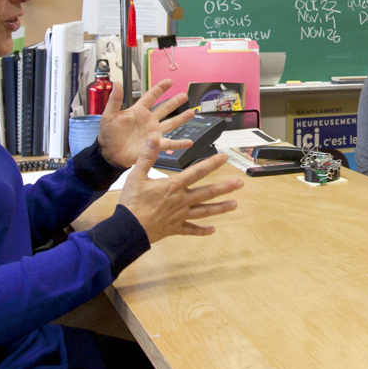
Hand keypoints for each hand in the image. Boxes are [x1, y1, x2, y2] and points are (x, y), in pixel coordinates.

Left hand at [97, 80, 193, 168]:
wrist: (109, 154)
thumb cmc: (107, 135)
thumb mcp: (109, 116)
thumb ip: (115, 100)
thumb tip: (117, 84)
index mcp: (138, 111)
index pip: (151, 96)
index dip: (160, 88)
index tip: (169, 82)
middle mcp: (148, 121)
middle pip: (165, 108)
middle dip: (175, 101)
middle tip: (184, 95)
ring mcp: (153, 133)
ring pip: (170, 123)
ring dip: (181, 118)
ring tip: (191, 112)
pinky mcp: (154, 145)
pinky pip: (169, 143)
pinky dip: (180, 144)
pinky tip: (188, 142)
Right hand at [117, 150, 242, 242]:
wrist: (127, 229)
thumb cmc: (131, 203)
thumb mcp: (136, 176)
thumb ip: (146, 157)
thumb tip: (153, 138)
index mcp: (173, 186)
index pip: (197, 172)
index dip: (212, 163)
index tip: (225, 157)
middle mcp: (181, 201)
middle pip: (207, 192)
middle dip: (225, 187)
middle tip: (240, 183)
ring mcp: (180, 216)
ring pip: (204, 211)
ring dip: (220, 208)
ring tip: (234, 205)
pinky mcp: (175, 228)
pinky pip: (191, 229)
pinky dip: (202, 230)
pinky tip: (212, 230)